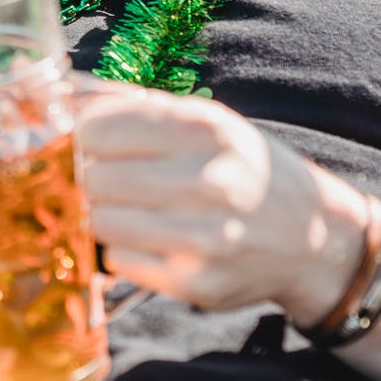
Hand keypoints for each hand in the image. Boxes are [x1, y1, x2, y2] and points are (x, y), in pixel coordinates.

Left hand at [73, 83, 368, 323]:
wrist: (314, 240)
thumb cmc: (245, 171)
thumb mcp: (207, 122)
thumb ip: (135, 106)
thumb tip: (66, 96)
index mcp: (206, 131)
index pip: (99, 128)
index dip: (79, 134)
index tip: (84, 139)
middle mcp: (208, 184)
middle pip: (93, 177)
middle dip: (87, 175)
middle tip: (101, 176)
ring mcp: (202, 239)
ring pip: (99, 221)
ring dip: (101, 213)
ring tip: (125, 206)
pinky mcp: (194, 284)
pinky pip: (119, 260)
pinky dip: (122, 248)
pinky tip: (147, 238)